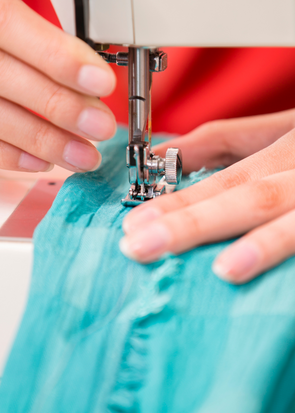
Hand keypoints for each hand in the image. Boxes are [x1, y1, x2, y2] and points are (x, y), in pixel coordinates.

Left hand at [120, 109, 294, 283]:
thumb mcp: (275, 135)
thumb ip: (220, 144)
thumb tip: (162, 156)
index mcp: (284, 152)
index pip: (227, 178)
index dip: (181, 203)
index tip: (134, 224)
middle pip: (251, 198)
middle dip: (195, 223)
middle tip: (141, 247)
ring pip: (292, 224)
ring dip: (261, 246)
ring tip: (223, 271)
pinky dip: (283, 256)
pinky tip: (261, 278)